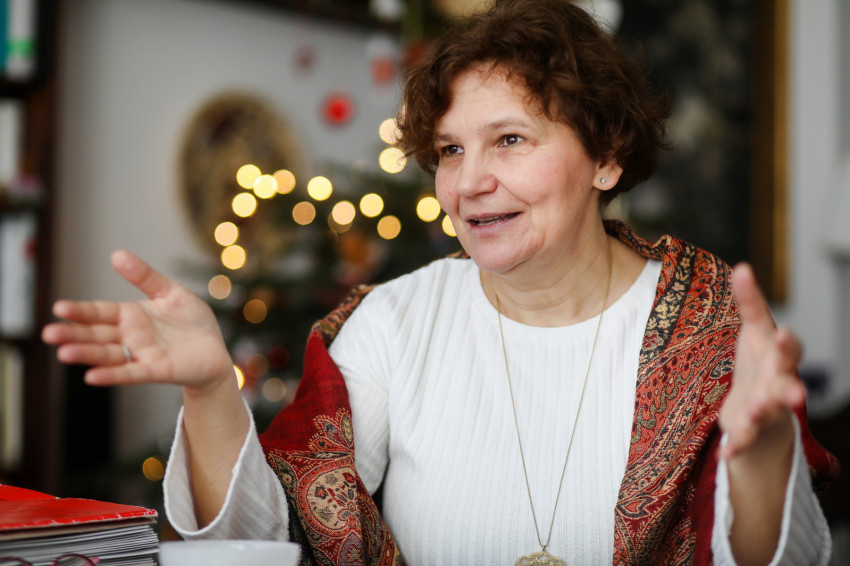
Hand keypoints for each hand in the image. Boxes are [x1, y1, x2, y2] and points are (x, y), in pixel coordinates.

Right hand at [42, 249, 234, 394]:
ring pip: (108, 355)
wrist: (216, 350)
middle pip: (96, 335)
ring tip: (64, 353)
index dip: (80, 311)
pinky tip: (92, 377)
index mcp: (130, 316)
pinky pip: (131, 373)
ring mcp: (141, 354)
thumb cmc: (192, 322)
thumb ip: (145, 276)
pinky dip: (113, 375)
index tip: (58, 308)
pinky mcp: (157, 370)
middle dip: (73, 334)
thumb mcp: (170, 292)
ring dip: (87, 355)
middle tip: (48, 334)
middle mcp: (130, 336)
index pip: (99, 312)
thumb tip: (116, 254)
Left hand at [719, 263, 805, 459]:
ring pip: (769, 412)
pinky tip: (725, 454)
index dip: (788, 343)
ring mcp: (767, 408)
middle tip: (795, 391)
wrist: (760, 408)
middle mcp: (779, 384)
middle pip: (787, 384)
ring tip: (753, 410)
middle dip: (790, 386)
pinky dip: (737, 446)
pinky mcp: (751, 430)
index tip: (786, 332)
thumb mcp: (755, 331)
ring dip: (762, 411)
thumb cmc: (760, 362)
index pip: (787, 348)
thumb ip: (750, 302)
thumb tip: (742, 267)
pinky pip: (745, 439)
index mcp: (778, 357)